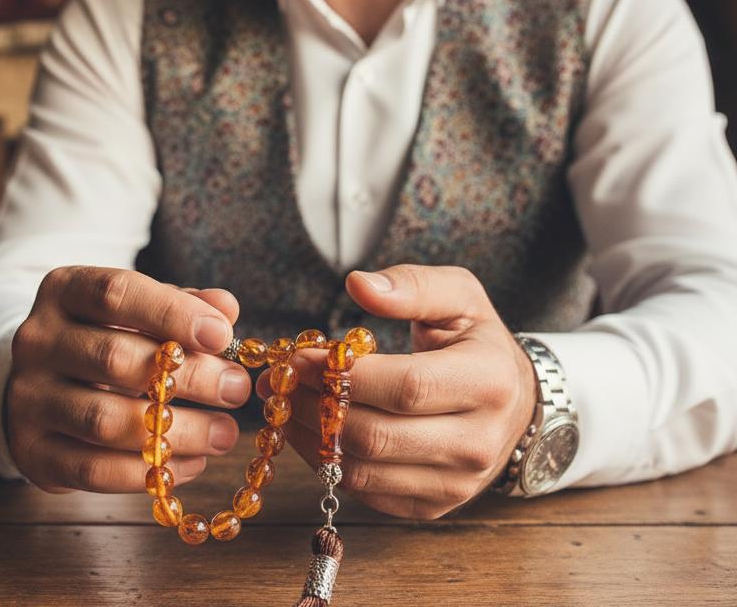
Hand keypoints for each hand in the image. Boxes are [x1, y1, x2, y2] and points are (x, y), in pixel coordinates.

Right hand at [8, 266, 251, 492]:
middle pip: (115, 358)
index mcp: (63, 291)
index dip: (172, 312)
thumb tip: (226, 308)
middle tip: (237, 389)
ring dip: (177, 432)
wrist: (41, 383)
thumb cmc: (107, 337)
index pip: (116, 293)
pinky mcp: (31, 452)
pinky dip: (149, 471)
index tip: (223, 335)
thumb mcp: (139, 310)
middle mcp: (36, 340)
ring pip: (105, 420)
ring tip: (224, 433)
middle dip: (189, 377)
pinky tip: (192, 463)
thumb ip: (181, 304)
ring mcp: (27, 399)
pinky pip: (93, 469)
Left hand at [256, 265, 537, 519]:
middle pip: (376, 436)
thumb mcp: (458, 296)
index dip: (342, 374)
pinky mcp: (432, 506)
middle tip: (278, 381)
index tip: (298, 356)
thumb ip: (411, 285)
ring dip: (309, 437)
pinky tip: (308, 429)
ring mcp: (457, 483)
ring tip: (283, 402)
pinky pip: (363, 491)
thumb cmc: (476, 341)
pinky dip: (325, 462)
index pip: (405, 387)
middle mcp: (479, 442)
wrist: (514, 403)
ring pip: (361, 471)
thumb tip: (358, 284)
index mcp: (489, 382)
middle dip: (313, 406)